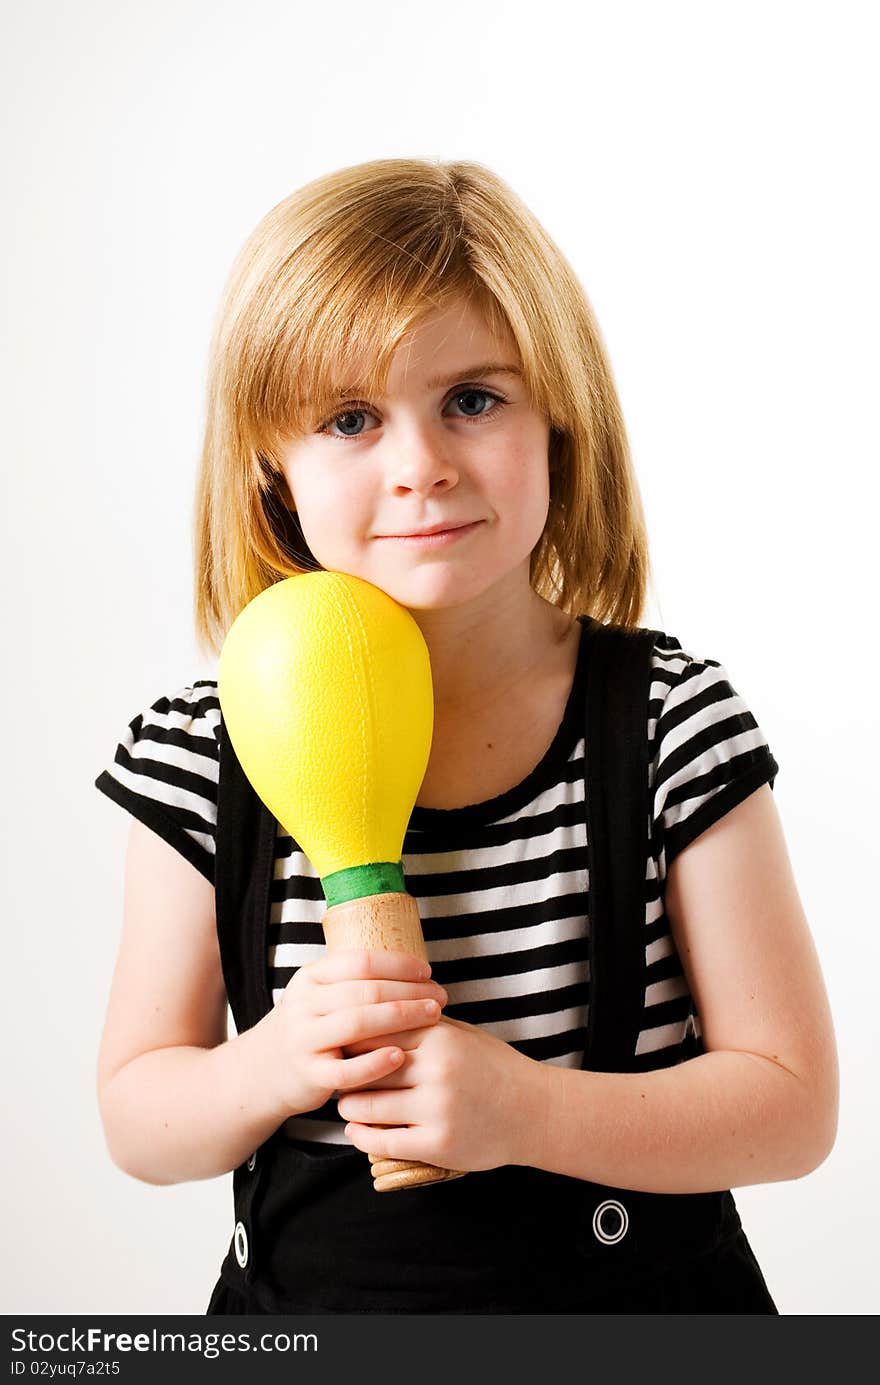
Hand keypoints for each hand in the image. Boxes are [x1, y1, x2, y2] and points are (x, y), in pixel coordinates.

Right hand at [260, 948, 447, 1117]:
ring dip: (401, 1018)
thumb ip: (354, 983)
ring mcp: (304, 1039)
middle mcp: (304, 1004)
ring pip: (357, 1023)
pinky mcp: (308, 1074)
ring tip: (432, 1018)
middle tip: (440, 997)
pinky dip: (375, 1063)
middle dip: (409, 992)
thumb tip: (414, 972)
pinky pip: (346, 1070)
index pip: (360, 962)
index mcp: (311, 977)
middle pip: (365, 991)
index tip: (428, 972)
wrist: (261, 1070)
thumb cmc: (309, 1028)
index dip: (398, 964)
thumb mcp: (320, 996)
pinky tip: (400, 1057)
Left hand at [337, 1014, 543, 1172]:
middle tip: (334, 1074)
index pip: (377, 1030)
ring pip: (368, 1106)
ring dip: (349, 1106)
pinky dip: (362, 1137)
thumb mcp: (460, 1034)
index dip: (352, 1038)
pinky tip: (356, 1131)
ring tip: (345, 1103)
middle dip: (346, 1072)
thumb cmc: (493, 1067)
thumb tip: (370, 1012)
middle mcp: (438, 1070)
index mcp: (440, 1036)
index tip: (339, 1043)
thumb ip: (419, 1024)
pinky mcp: (438, 1144)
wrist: (534, 1111)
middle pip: (367, 1067)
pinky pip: (383, 1141)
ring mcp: (438, 1108)